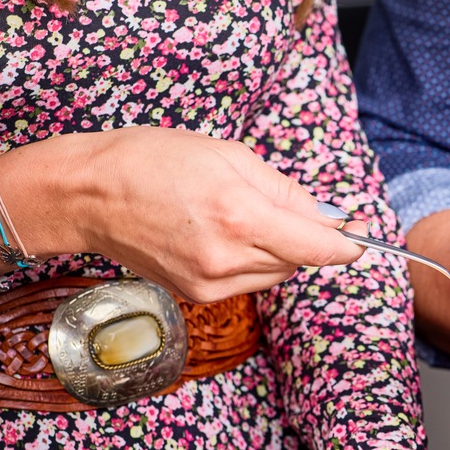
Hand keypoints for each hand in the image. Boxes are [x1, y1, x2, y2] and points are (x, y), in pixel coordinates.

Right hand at [0, 127, 364, 299]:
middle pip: (299, 261)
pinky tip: (222, 233)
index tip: (362, 238)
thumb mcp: (228, 155)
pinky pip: (246, 281)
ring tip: (241, 213)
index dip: (348, 245)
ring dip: (277, 249)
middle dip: (307, 238)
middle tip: (293, 209)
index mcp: (240, 216)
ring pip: (274, 273)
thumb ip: (285, 191)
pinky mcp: (196, 295)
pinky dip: (250, 260)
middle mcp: (228, 258)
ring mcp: (210, 283)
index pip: (318, 247)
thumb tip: (329, 217)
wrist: (87, 195)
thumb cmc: (151, 161)